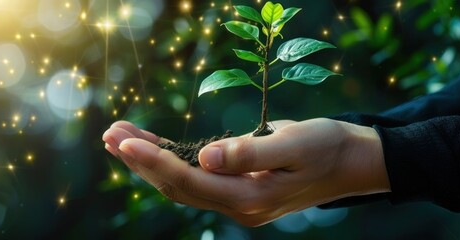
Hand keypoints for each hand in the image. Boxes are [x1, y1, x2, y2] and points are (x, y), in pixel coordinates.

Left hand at [102, 119, 389, 225]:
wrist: (350, 161)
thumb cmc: (326, 147)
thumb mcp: (294, 144)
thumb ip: (249, 152)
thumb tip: (205, 156)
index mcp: (249, 197)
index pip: (189, 181)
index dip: (154, 162)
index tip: (124, 143)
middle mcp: (235, 204)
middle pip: (175, 184)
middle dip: (140, 160)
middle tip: (109, 135)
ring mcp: (233, 198)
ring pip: (179, 181)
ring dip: (147, 159)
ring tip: (116, 135)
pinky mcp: (233, 186)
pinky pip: (192, 174)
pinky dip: (167, 157)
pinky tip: (147, 142)